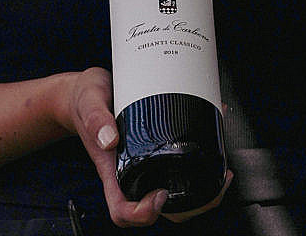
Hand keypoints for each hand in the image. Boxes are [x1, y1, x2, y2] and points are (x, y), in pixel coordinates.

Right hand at [61, 67, 232, 226]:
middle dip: (189, 206)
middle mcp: (129, 173)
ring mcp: (144, 164)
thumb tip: (110, 138)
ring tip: (221, 172)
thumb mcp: (88, 100)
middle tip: (212, 184)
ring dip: (201, 190)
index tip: (159, 196)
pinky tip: (213, 145)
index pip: (123, 210)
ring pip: (174, 192)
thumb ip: (96, 117)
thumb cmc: (84, 101)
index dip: (143, 213)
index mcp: (111, 170)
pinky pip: (179, 168)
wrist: (86, 92)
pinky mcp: (156, 150)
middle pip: (158, 209)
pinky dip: (200, 166)